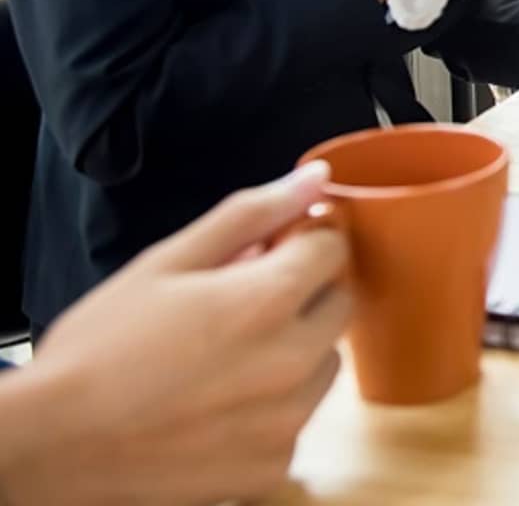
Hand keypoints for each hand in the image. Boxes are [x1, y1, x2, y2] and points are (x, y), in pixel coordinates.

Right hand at [1, 164, 351, 505]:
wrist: (51, 444)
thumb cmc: (100, 348)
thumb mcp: (168, 262)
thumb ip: (252, 214)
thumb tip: (317, 180)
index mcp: (268, 302)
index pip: (333, 248)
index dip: (303, 240)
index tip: (272, 248)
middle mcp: (292, 363)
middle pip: (338, 304)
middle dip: (303, 292)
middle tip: (242, 301)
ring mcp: (287, 421)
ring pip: (324, 364)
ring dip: (294, 350)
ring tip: (224, 356)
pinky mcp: (273, 467)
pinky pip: (298, 419)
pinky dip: (273, 406)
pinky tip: (220, 403)